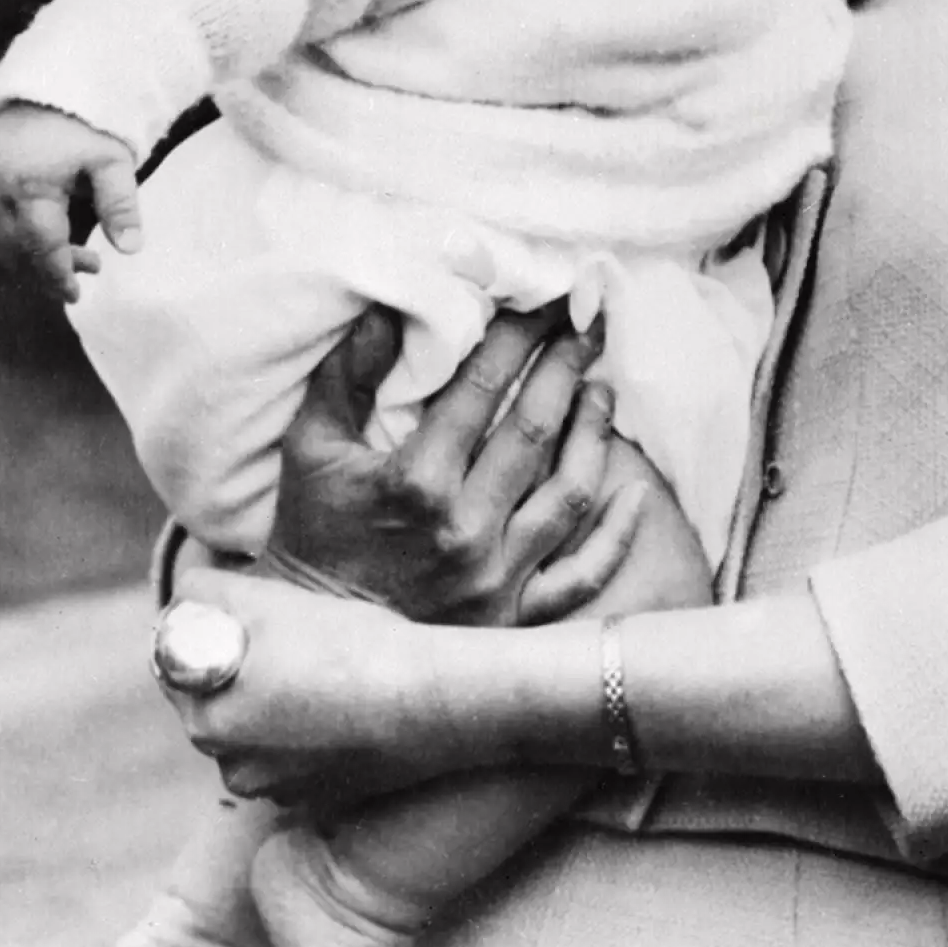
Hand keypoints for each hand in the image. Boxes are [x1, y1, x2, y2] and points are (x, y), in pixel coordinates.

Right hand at [0, 102, 141, 300]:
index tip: (74, 295)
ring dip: (31, 259)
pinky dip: (14, 242)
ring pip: (1, 241)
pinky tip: (42, 241)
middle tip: (90, 268)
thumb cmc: (87, 125)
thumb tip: (131, 249)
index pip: (41, 247)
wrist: (50, 89)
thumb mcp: (113, 162)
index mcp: (31, 188)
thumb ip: (120, 206)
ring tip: (73, 258)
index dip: (58, 275)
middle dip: (49, 270)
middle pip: (18, 250)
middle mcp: (0, 191)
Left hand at [160, 566, 451, 804]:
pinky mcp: (317, 798)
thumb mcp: (267, 598)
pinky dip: (307, 734)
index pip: (176, 663)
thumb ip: (204, 594)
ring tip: (321, 671)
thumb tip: (184, 599)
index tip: (244, 614)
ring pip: (255, 730)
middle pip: (216, 699)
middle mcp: (230, 767)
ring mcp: (276, 789)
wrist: (432, 701)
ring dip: (272, 703)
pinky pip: (294, 757)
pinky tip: (342, 706)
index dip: (207, 628)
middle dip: (239, 668)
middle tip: (289, 636)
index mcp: (205, 719)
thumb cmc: (349, 645)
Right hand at [269, 305, 644, 625]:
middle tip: (587, 325)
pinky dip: (615, 535)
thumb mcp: (310, 449)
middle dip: (566, 366)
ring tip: (602, 387)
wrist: (314, 646)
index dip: (517, 335)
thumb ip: (347, 375)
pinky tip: (636, 491)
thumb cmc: (310, 536)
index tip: (544, 299)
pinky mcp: (513, 619)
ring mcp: (497, 579)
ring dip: (594, 433)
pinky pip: (582, 576)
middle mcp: (466, 530)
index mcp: (416, 482)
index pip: (482, 388)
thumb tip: (386, 309)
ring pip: (569, 492)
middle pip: (535, 430)